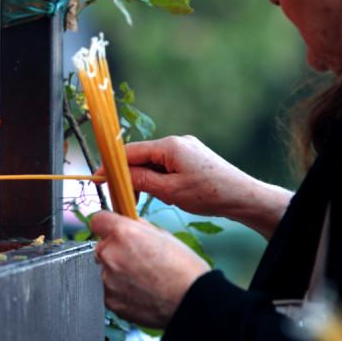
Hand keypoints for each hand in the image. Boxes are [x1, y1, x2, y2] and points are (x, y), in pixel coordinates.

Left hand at [90, 211, 209, 328]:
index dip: (107, 224)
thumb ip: (139, 228)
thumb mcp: (163, 235)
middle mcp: (111, 254)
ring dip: (117, 272)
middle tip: (136, 259)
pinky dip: (119, 290)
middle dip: (114, 250)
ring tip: (142, 279)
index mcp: (123, 233)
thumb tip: (129, 222)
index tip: (113, 229)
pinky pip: (108, 290)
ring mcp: (108, 280)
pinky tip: (140, 292)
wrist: (191, 302)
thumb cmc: (184, 269)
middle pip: (101, 246)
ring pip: (104, 270)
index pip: (98, 220)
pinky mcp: (110, 301)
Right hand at [101, 135, 291, 238]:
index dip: (111, 165)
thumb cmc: (210, 194)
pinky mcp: (193, 156)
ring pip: (154, 161)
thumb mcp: (171, 192)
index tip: (98, 178)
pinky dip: (158, 177)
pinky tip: (161, 193)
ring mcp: (186, 147)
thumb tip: (119, 176)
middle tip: (124, 198)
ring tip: (144, 199)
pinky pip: (167, 163)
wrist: (243, 196)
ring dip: (144, 178)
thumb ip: (143, 181)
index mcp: (170, 145)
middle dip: (129, 175)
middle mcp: (177, 141)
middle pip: (141, 155)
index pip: (130, 151)